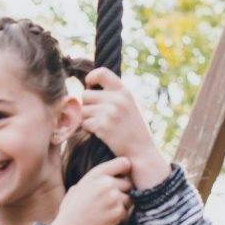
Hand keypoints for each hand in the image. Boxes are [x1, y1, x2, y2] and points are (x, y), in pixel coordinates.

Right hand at [53, 156, 133, 224]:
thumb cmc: (73, 208)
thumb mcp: (79, 186)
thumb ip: (96, 178)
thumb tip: (113, 174)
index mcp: (96, 174)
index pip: (124, 163)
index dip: (125, 170)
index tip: (122, 177)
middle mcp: (107, 183)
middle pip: (128, 182)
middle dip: (122, 190)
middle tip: (110, 199)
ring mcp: (114, 198)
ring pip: (129, 197)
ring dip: (122, 203)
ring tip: (106, 209)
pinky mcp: (119, 212)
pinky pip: (127, 210)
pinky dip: (120, 214)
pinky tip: (106, 217)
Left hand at [77, 69, 168, 186]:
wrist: (141, 151)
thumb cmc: (133, 128)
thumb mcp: (129, 105)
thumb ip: (114, 94)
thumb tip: (87, 85)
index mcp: (124, 91)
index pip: (101, 72)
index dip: (91, 77)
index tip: (90, 86)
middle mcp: (117, 99)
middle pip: (86, 94)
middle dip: (88, 105)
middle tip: (97, 114)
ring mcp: (110, 113)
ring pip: (83, 109)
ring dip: (88, 118)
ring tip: (101, 125)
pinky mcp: (103, 127)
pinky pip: (84, 123)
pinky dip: (89, 129)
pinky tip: (100, 133)